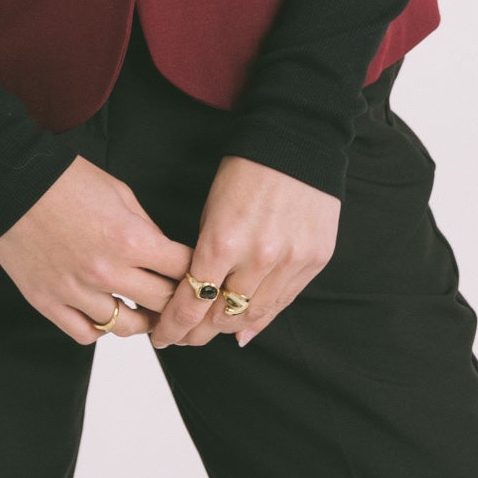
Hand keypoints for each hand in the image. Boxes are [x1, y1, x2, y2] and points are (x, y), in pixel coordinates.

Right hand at [0, 154, 195, 342]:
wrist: (12, 183)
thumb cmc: (67, 180)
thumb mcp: (120, 193)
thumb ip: (146, 228)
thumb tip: (163, 254)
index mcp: (130, 239)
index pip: (182, 270)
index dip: (195, 271)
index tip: (198, 274)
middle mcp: (107, 271)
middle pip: (162, 303)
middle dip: (177, 301)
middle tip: (180, 301)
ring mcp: (76, 291)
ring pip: (126, 327)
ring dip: (142, 319)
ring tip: (145, 311)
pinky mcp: (49, 302)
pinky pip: (87, 332)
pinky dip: (101, 327)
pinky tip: (106, 313)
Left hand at [148, 155, 339, 349]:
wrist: (297, 140)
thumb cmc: (246, 170)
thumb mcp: (212, 209)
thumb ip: (205, 256)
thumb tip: (201, 303)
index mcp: (223, 240)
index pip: (192, 303)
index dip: (174, 327)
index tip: (162, 336)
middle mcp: (258, 258)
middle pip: (223, 317)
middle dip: (198, 332)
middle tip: (183, 336)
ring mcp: (291, 261)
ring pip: (255, 315)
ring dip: (229, 326)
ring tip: (212, 330)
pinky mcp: (316, 260)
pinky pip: (285, 301)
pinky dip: (263, 314)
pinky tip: (247, 325)